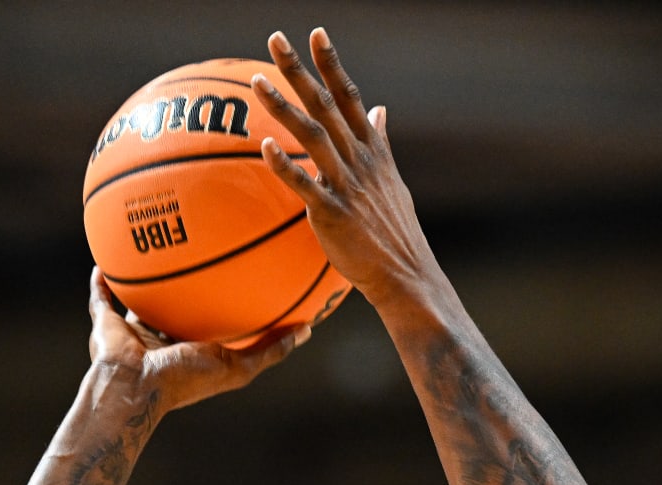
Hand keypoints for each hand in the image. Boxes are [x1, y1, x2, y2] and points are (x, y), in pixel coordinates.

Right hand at [87, 268, 307, 412]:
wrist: (136, 388)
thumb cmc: (186, 380)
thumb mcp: (238, 367)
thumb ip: (270, 351)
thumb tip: (307, 330)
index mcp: (191, 349)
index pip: (209, 321)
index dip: (223, 303)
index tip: (239, 278)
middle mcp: (163, 339)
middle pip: (176, 308)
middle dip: (186, 287)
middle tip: (197, 254)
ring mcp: (133, 332)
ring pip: (140, 299)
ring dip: (144, 279)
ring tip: (152, 245)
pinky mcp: (106, 324)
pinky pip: (101, 296)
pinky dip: (101, 279)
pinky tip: (107, 254)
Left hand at [253, 29, 440, 307]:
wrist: (405, 274)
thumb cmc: (394, 231)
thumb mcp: (392, 180)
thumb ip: (381, 142)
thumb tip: (379, 110)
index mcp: (372, 150)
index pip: (349, 96)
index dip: (331, 64)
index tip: (315, 33)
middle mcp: (360, 160)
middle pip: (326, 105)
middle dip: (300, 70)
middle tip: (275, 39)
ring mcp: (347, 185)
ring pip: (312, 136)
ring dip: (283, 107)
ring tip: (257, 82)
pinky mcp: (333, 214)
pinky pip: (305, 185)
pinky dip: (286, 165)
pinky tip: (264, 146)